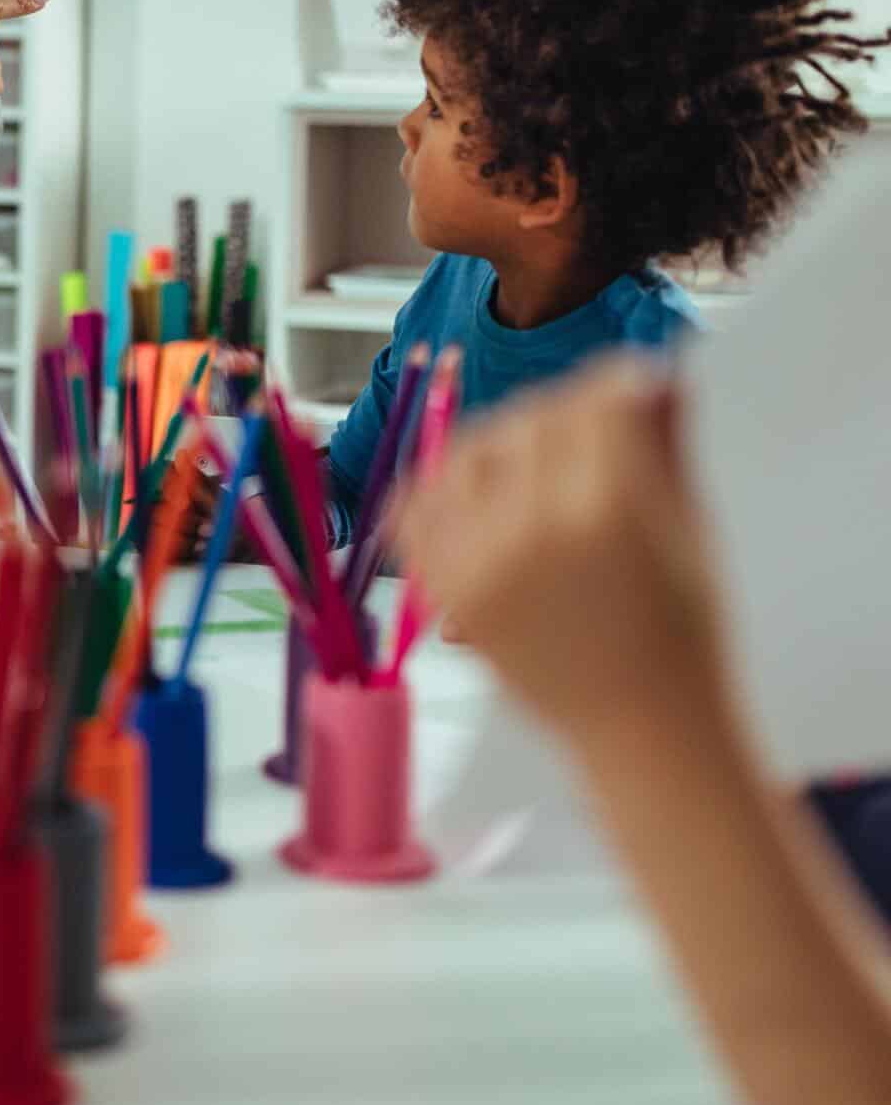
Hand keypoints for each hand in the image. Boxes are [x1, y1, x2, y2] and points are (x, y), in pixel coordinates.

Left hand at [388, 357, 724, 753]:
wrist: (640, 729)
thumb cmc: (681, 633)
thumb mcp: (690, 530)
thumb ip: (661, 446)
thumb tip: (644, 376)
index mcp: (608, 508)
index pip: (594, 403)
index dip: (615, 389)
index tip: (628, 394)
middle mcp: (531, 526)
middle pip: (530, 418)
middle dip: (564, 415)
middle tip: (588, 434)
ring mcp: (477, 558)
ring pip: (466, 451)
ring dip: (499, 443)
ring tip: (532, 463)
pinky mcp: (445, 589)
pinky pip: (413, 507)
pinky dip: (437, 487)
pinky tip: (472, 490)